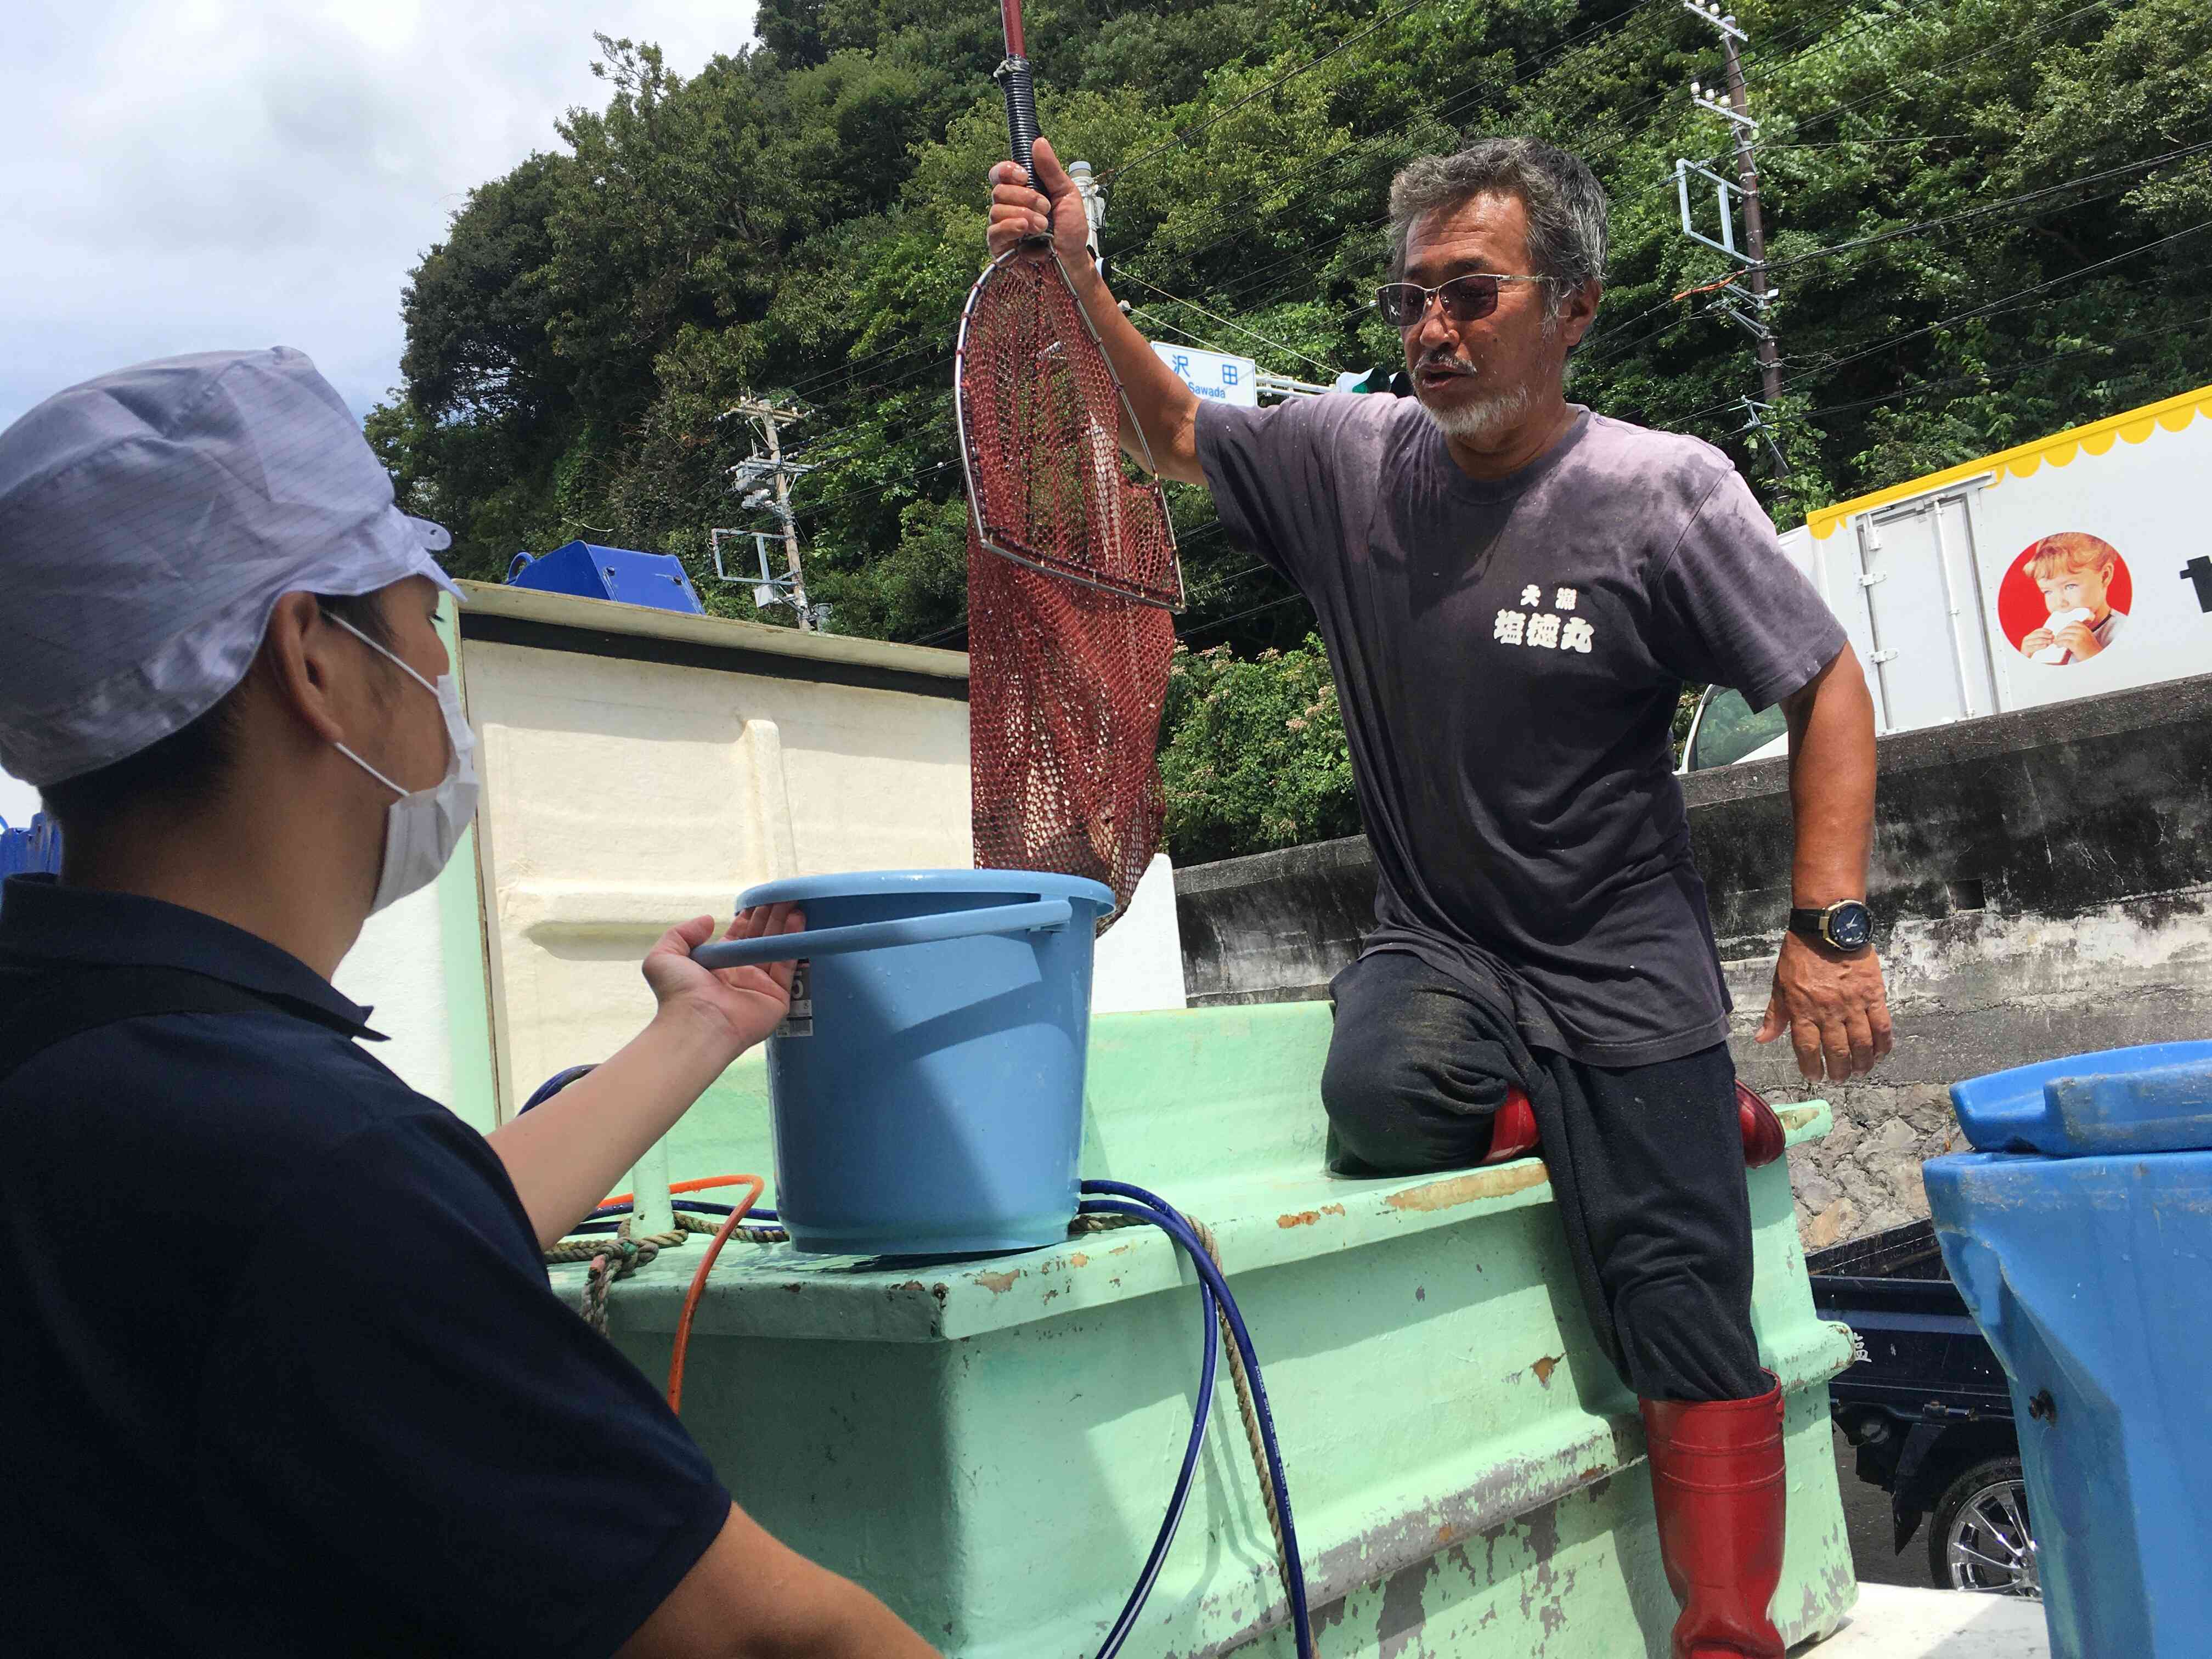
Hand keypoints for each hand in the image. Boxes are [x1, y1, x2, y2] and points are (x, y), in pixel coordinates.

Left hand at [641, 905, 805, 1054]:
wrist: (697, 1023)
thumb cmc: (678, 993)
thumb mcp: (664, 956)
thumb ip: (682, 933)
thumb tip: (708, 919)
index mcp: (718, 964)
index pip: (739, 936)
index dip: (750, 918)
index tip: (760, 900)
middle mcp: (740, 973)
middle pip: (761, 939)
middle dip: (771, 917)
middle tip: (783, 896)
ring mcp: (760, 986)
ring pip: (777, 948)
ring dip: (786, 925)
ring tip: (794, 903)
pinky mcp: (777, 996)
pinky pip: (788, 965)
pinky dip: (794, 943)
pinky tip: (798, 920)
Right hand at [987, 135, 1088, 263]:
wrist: (1073, 262)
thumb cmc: (1071, 232)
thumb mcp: (1067, 195)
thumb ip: (1051, 170)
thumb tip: (1038, 142)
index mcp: (1022, 192)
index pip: (1000, 174)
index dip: (1006, 170)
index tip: (1023, 175)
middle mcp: (1010, 207)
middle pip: (999, 190)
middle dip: (1025, 197)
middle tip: (1045, 208)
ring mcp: (1003, 227)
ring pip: (996, 209)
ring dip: (1024, 215)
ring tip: (1043, 227)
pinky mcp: (1000, 248)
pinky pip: (994, 231)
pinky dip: (1011, 227)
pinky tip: (1025, 231)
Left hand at [1756, 930, 1893, 1081]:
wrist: (1827, 928)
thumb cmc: (1799, 956)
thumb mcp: (1779, 984)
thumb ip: (1775, 1015)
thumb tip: (1762, 1039)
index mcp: (1803, 1010)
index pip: (1807, 1049)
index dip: (1812, 1067)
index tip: (1815, 1076)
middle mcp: (1828, 1012)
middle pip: (1837, 1051)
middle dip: (1839, 1071)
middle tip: (1840, 1079)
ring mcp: (1853, 1005)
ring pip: (1862, 1043)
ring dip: (1862, 1063)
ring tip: (1860, 1072)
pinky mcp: (1874, 995)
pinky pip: (1882, 1026)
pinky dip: (1883, 1044)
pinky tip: (1880, 1054)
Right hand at [2021, 627, 2054, 657]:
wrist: (2024, 658)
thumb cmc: (2032, 650)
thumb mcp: (2037, 643)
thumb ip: (2043, 639)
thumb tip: (2052, 637)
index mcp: (2029, 636)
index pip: (2037, 630)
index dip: (2045, 630)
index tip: (2051, 632)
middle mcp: (2027, 638)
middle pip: (2037, 634)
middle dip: (2046, 635)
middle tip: (2052, 637)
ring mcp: (2025, 644)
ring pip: (2037, 640)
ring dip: (2045, 640)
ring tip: (2051, 641)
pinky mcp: (2026, 649)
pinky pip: (2035, 647)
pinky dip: (2041, 646)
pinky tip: (2046, 646)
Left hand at [2055, 620, 2101, 658]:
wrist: (2095, 658)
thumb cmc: (2090, 650)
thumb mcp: (2087, 637)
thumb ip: (2080, 633)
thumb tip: (2066, 631)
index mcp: (2086, 629)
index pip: (2073, 623)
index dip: (2066, 627)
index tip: (2063, 632)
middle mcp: (2083, 631)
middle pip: (2066, 629)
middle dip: (2060, 633)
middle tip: (2057, 638)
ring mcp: (2079, 637)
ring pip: (2063, 635)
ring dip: (2058, 639)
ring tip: (2057, 643)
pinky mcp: (2075, 644)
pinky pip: (2063, 641)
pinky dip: (2058, 643)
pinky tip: (2058, 645)